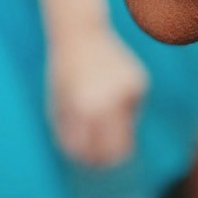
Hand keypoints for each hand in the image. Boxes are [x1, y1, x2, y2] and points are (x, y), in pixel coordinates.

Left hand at [47, 19, 145, 172]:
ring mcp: (127, 92)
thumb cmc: (64, 74)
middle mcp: (109, 101)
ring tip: (98, 102)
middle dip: (112, 158)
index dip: (92, 162)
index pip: (95, 152)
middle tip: (104, 158)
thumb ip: (70, 136)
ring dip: (114, 125)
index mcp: (84, 109)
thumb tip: (86, 162)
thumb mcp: (58, 107)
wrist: (81, 34)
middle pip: (122, 148)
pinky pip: (132, 108)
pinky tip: (109, 86)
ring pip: (128, 127)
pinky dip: (121, 105)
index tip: (89, 163)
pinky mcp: (139, 84)